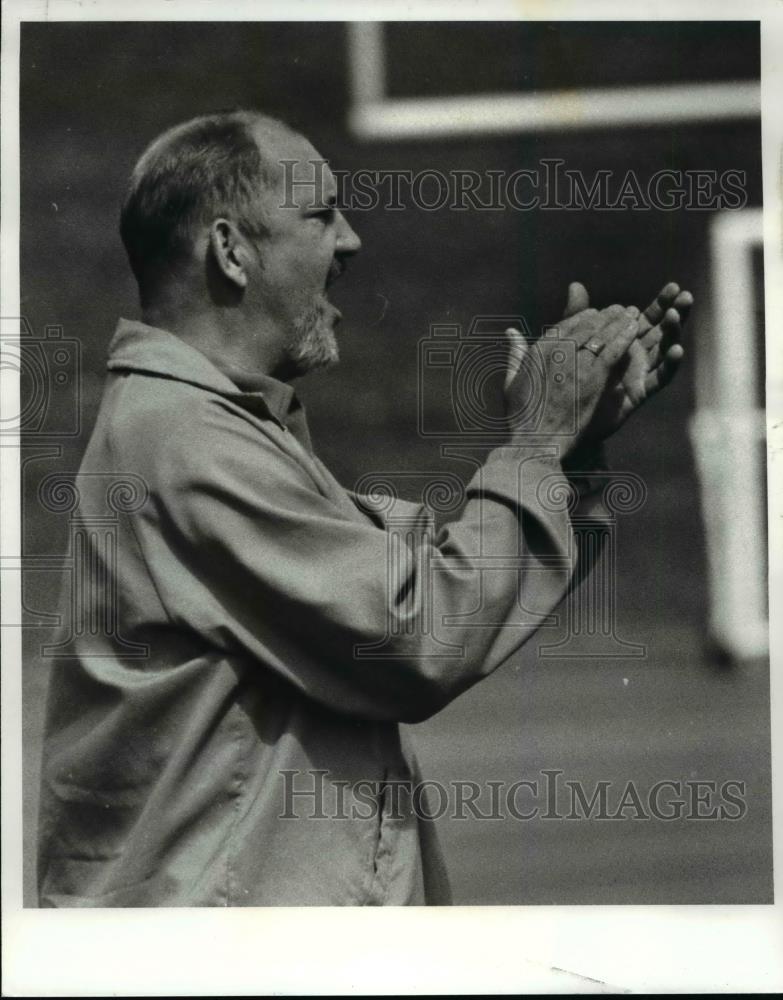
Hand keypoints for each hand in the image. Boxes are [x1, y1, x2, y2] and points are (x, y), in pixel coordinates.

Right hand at [504, 294, 638, 456]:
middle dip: (605, 315)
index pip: (566, 324)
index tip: (596, 314)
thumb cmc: (523, 417)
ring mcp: (576, 362)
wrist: (537, 440)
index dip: (583, 316)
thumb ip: (515, 353)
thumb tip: (510, 332)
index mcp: (538, 350)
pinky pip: (613, 349)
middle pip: (586, 324)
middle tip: (620, 310)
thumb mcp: (512, 381)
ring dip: (619, 321)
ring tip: (631, 314)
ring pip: (602, 333)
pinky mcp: (593, 376)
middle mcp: (556, 351)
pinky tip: (635, 330)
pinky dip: (625, 337)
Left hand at [562, 281, 689, 441]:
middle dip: (675, 312)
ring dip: (673, 333)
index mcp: (624, 340)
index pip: (648, 317)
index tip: (672, 287)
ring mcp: (640, 373)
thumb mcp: (569, 342)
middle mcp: (636, 355)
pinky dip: (670, 364)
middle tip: (684, 296)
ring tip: (675, 316)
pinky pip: (659, 378)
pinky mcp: (640, 392)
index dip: (661, 302)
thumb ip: (576, 315)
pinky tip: (676, 350)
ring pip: (664, 350)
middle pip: (662, 331)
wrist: (560, 417)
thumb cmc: (565, 378)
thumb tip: (576, 285)